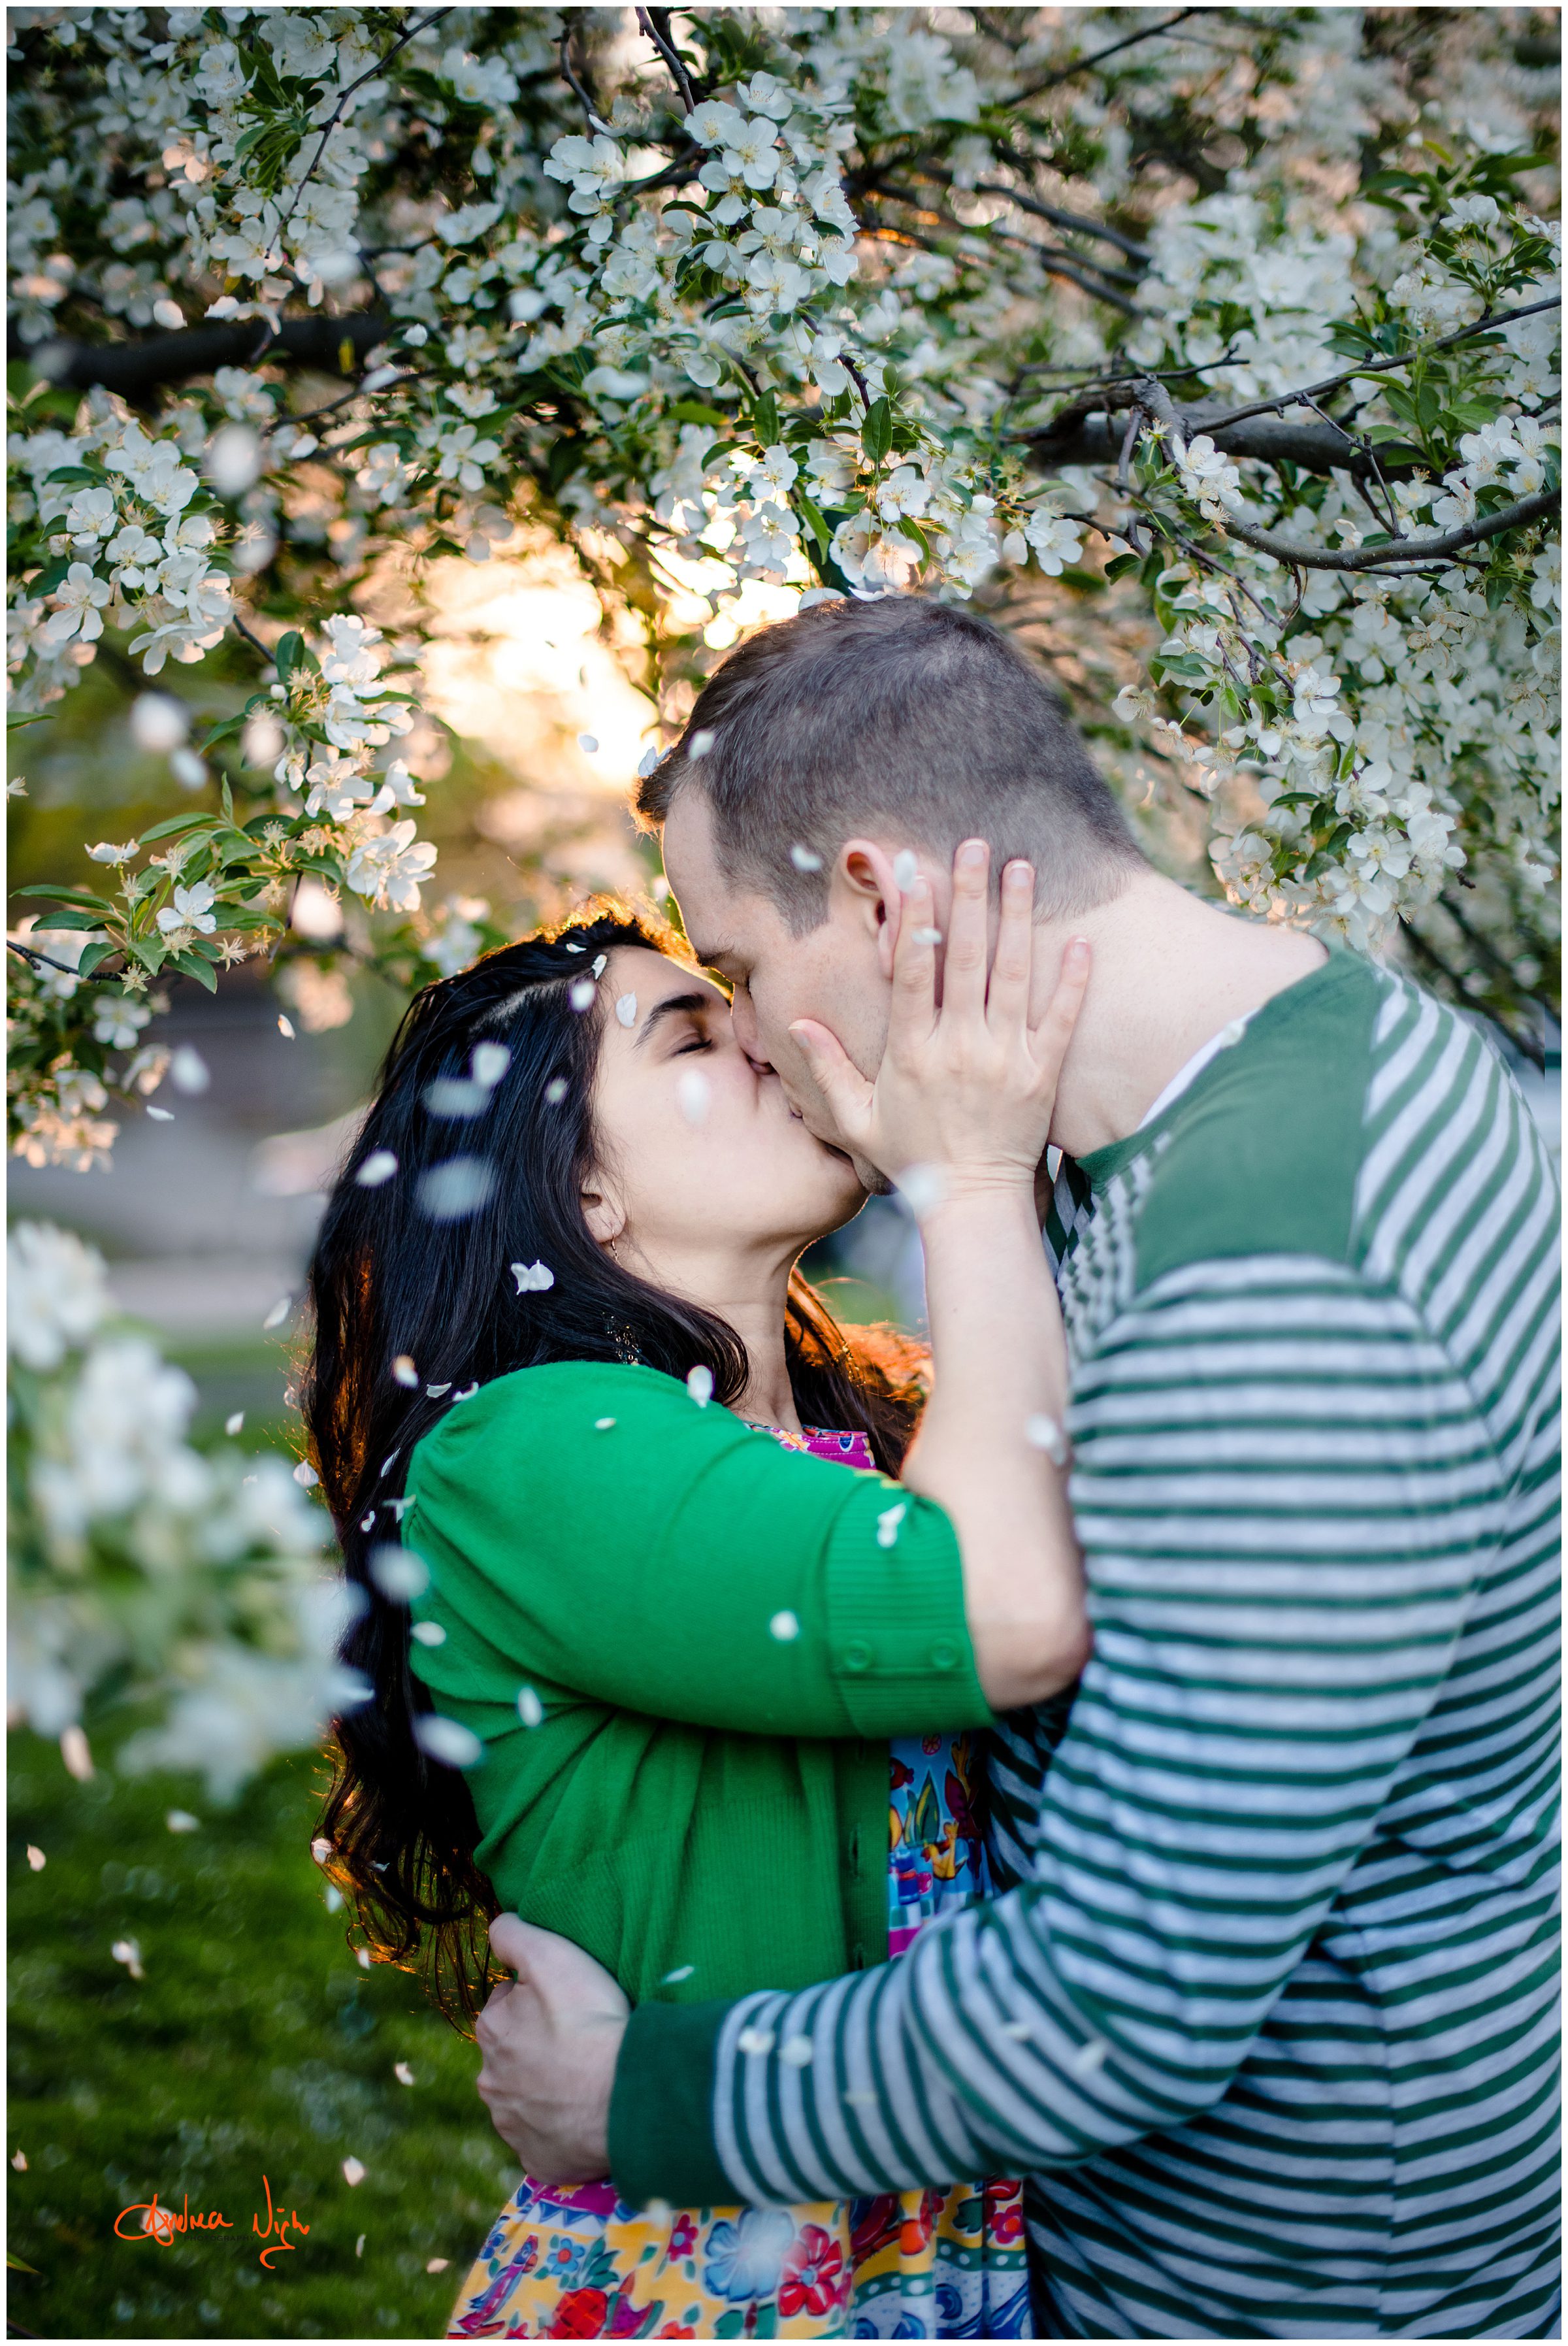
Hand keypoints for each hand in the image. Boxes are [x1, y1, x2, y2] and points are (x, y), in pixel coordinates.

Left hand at [475, 1915, 627, 2181]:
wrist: (623, 2094)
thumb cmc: (587, 2019)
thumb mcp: (550, 1954)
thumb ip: (512, 1934)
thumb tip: (495, 1929)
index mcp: (490, 2032)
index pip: (506, 2004)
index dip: (537, 1999)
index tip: (567, 2003)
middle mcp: (491, 2082)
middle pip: (513, 2053)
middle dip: (537, 2046)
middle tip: (579, 2041)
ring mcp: (514, 2127)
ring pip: (526, 2098)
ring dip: (547, 2088)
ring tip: (586, 2079)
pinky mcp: (538, 2160)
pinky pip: (545, 2139)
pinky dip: (560, 2128)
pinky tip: (584, 2115)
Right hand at [789, 840, 1089, 1197]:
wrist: (972, 1203)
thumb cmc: (912, 1159)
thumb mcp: (856, 1119)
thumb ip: (828, 1069)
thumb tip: (794, 1024)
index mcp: (913, 1053)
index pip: (914, 973)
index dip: (915, 920)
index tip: (917, 874)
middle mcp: (959, 1049)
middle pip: (965, 958)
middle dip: (969, 897)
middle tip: (975, 845)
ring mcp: (1004, 1060)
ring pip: (1014, 976)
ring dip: (1017, 918)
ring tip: (1021, 868)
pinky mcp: (1042, 1075)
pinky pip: (1061, 1018)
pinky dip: (1072, 980)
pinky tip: (1081, 939)